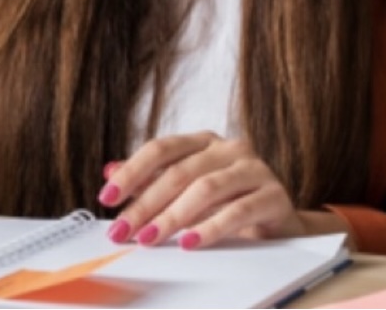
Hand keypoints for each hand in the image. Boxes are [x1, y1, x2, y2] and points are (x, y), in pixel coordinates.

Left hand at [99, 132, 347, 249]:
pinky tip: (190, 242)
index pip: (162, 149)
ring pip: (206, 188)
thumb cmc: (228, 202)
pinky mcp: (274, 195)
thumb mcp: (187, 190)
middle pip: (180, 172)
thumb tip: (110, 172)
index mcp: (204, 142)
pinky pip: (238, 210)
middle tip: (124, 230)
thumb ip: (151, 180)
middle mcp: (229, 148)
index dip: (132, 172)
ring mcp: (254, 169)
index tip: (107, 197)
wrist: (278, 222)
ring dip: (173, 216)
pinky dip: (210, 228)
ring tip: (151, 238)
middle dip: (146, 204)